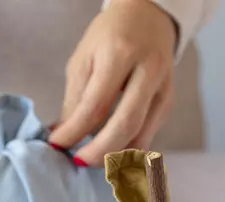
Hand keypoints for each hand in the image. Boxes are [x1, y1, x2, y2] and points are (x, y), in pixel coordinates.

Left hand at [48, 0, 177, 166]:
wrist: (148, 16)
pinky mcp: (168, 101)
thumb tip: (60, 136)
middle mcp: (148, 71)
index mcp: (120, 54)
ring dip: (115, 155)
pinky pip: (149, 134)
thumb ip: (74, 100)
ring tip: (91, 159)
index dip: (74, 131)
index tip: (56, 145)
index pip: (95, 105)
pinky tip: (111, 153)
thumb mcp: (83, 60)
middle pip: (125, 124)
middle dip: (99, 151)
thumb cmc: (109, 37)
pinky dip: (128, 149)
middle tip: (78, 162)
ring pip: (142, 134)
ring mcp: (163, 88)